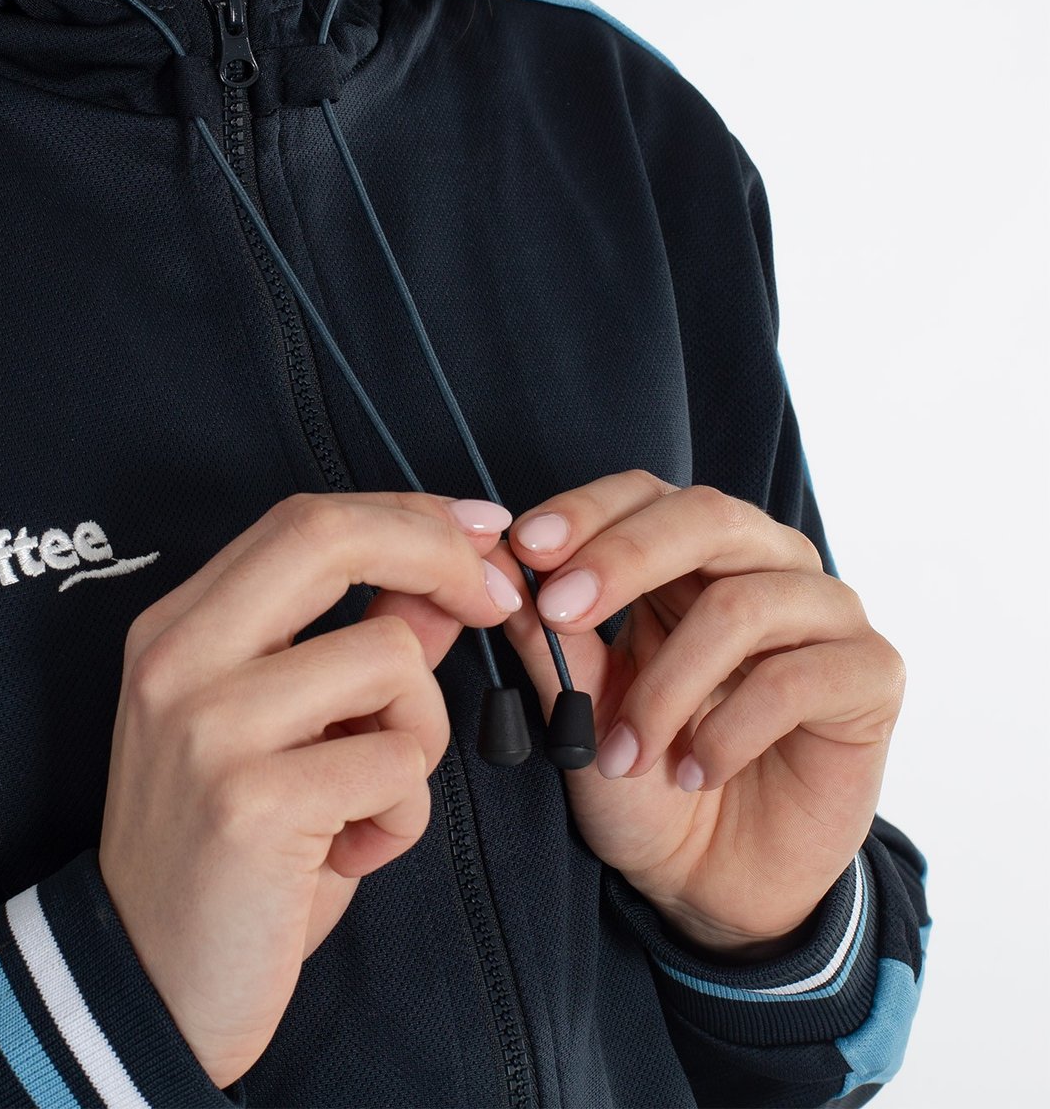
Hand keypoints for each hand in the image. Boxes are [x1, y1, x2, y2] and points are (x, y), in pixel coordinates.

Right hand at [99, 491, 523, 1087]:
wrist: (147, 986)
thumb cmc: (229, 855)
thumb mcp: (286, 735)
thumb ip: (354, 648)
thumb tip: (447, 584)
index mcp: (177, 628)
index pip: (303, 519)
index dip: (407, 515)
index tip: (479, 533)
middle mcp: (177, 659)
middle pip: (329, 537)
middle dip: (439, 556)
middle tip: (497, 602)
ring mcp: (206, 726)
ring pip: (391, 660)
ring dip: (419, 735)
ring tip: (368, 801)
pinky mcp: (248, 803)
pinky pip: (396, 765)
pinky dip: (402, 816)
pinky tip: (347, 854)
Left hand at [492, 470, 905, 957]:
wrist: (712, 881)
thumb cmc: (644, 778)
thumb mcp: (579, 707)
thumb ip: (550, 637)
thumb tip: (504, 569)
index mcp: (691, 555)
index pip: (646, 493)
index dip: (587, 511)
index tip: (526, 548)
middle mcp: (766, 563)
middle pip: (707, 516)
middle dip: (623, 559)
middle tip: (561, 612)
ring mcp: (827, 613)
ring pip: (744, 605)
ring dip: (668, 686)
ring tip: (626, 752)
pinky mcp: (872, 674)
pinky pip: (795, 679)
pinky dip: (729, 731)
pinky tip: (698, 771)